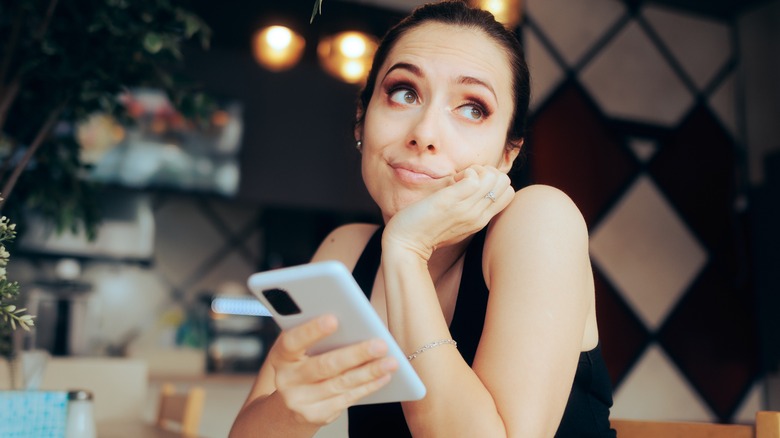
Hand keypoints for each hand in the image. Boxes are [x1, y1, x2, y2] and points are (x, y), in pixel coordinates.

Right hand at [268, 314, 397, 425]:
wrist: (288, 404)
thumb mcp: (298, 348)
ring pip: (341, 383)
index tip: (334, 319)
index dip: (311, 331)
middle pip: (324, 366)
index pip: (293, 341)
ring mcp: (301, 400)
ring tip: (391, 361)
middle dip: (355, 354)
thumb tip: (351, 320)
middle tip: (380, 344)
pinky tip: (383, 376)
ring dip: (369, 372)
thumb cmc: (300, 363)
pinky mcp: (316, 415)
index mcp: (280, 356)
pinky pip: (347, 399)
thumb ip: (315, 335)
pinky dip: (368, 386)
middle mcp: (287, 380)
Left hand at [383, 165, 513, 259]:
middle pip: (505, 183)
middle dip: (489, 172)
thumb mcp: (456, 223)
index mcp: (481, 221)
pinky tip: (452, 180)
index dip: (494, 181)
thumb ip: (468, 210)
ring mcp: (466, 209)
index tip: (473, 183)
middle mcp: (478, 216)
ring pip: (494, 178)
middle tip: (466, 178)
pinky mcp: (451, 201)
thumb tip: (473, 187)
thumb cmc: (426, 231)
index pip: (509, 193)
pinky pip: (474, 178)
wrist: (406, 245)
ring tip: (459, 178)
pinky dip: (465, 173)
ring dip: (477, 170)